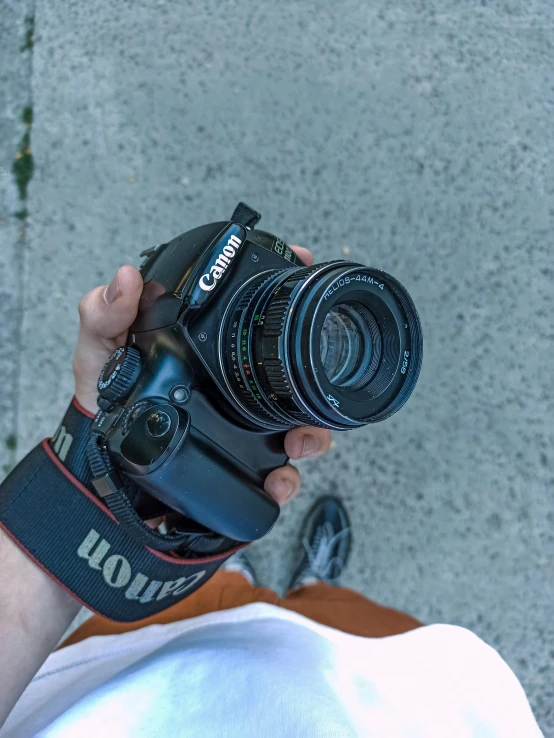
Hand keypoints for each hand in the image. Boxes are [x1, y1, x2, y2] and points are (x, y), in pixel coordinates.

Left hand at [73, 246, 331, 506]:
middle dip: (316, 372)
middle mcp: (234, 382)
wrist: (99, 465)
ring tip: (298, 441)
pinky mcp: (242, 465)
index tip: (306, 269)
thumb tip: (127, 277)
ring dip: (312, 432)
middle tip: (313, 375)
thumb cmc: (103, 398)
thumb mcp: (99, 351)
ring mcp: (243, 424)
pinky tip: (276, 483)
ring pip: (298, 421)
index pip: (257, 311)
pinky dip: (287, 481)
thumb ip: (105, 316)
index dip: (287, 286)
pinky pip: (276, 473)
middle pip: (294, 369)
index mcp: (209, 348)